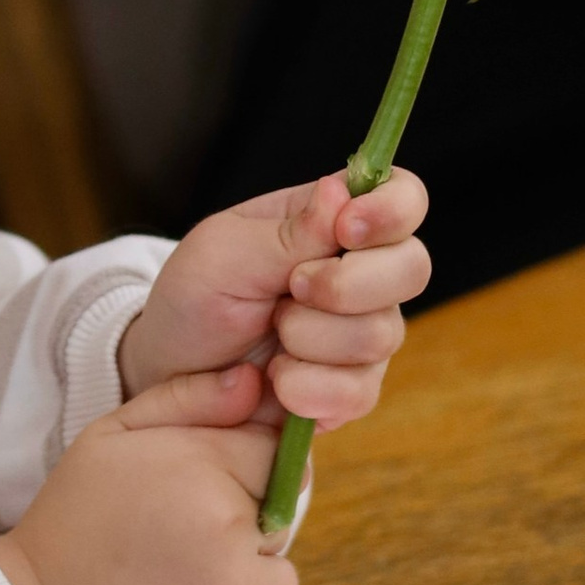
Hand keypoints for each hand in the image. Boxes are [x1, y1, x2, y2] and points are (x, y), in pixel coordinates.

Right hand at [0, 367, 297, 584]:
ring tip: (184, 582)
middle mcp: (228, 525)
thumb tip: (256, 379)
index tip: (197, 492)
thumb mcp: (112, 433)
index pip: (273, 454)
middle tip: (178, 539)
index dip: (238, 470)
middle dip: (241, 524)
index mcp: (201, 466)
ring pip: (281, 575)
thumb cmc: (78, 515)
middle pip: (280, 514)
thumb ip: (187, 398)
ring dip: (246, 580)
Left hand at [116, 167, 429, 431]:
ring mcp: (364, 333)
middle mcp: (362, 273)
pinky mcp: (354, 388)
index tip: (347, 230)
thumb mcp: (223, 252)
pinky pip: (359, 391)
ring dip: (309, 338)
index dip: (391, 211)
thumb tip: (341, 193)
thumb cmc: (195, 298)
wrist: (171, 373)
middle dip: (346, 285)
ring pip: (382, 334)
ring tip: (269, 334)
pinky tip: (276, 380)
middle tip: (290, 291)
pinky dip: (307, 387)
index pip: (403, 198)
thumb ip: (289, 231)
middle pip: (413, 268)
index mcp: (333, 221)